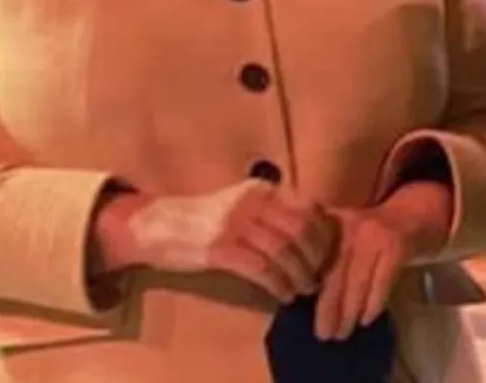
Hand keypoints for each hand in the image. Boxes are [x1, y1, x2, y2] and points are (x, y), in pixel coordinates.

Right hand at [96, 180, 337, 303]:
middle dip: (316, 257)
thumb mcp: (243, 205)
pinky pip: (262, 269)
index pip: (308, 208)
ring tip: (303, 290)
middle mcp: (253, 202)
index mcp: (262, 189)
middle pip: (300, 230)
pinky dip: (278, 285)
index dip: (323, 234)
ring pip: (283, 251)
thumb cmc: (205, 219)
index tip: (328, 254)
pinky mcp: (221, 248)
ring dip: (299, 275)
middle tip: (319, 277)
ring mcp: (236, 224)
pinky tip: (282, 295)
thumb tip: (314, 235)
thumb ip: (273, 213)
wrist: (157, 226)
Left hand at [314, 206, 412, 340]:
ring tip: (342, 333)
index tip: (300, 309)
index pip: (315, 259)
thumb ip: (324, 254)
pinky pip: (381, 284)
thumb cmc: (371, 233)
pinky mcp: (396, 248)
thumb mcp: (344, 233)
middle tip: (323, 335)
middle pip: (335, 275)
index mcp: (333, 222)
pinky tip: (366, 320)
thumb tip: (302, 291)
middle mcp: (352, 226)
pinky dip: (373, 305)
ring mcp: (376, 236)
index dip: (307, 287)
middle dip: (328, 308)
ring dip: (349, 313)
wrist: (414, 216)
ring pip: (357, 283)